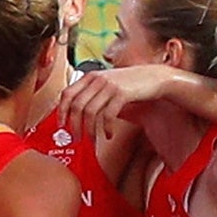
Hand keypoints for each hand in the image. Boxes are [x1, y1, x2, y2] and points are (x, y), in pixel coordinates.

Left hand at [56, 65, 179, 134]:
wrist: (154, 77)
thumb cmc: (130, 85)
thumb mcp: (108, 86)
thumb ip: (94, 96)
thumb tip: (80, 117)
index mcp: (90, 76)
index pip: (67, 93)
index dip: (61, 111)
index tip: (62, 125)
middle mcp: (97, 79)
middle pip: (76, 105)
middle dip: (74, 125)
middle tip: (77, 138)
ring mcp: (109, 86)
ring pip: (90, 112)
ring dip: (90, 130)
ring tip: (93, 140)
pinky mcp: (122, 93)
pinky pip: (108, 115)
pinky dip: (106, 128)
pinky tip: (109, 134)